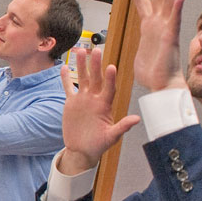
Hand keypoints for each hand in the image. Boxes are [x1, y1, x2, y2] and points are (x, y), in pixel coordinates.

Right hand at [57, 48, 139, 174]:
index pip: (109, 88)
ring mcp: (83, 99)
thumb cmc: (99, 144)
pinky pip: (68, 88)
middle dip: (96, 65)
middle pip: (96, 78)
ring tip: (80, 51)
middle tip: (97, 50)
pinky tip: (64, 67)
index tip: (111, 67)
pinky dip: (66, 78)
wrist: (82, 150)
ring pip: (82, 78)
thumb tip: (137, 119)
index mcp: (105, 105)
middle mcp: (94, 99)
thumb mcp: (111, 137)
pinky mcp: (71, 103)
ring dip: (82, 65)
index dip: (110, 78)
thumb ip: (122, 126)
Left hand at [126, 0, 186, 91]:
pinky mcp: (170, 38)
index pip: (143, 4)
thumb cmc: (153, 74)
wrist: (162, 86)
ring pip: (166, 2)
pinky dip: (177, 7)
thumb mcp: (139, 56)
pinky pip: (174, 20)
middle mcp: (158, 25)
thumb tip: (139, 52)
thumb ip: (140, 48)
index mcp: (149, 28)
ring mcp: (165, 29)